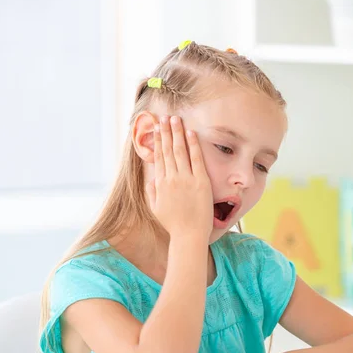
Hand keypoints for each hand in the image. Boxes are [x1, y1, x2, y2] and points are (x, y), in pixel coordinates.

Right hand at [147, 115, 212, 239]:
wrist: (188, 235)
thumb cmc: (174, 224)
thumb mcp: (156, 209)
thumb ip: (152, 192)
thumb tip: (151, 179)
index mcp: (161, 184)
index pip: (159, 157)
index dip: (157, 141)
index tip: (156, 128)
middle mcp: (172, 178)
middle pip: (168, 150)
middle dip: (166, 132)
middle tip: (165, 117)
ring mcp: (186, 179)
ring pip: (180, 151)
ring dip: (177, 133)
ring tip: (175, 119)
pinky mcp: (200, 182)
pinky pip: (196, 159)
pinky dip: (193, 145)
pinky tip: (190, 133)